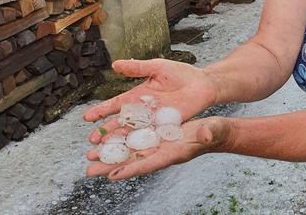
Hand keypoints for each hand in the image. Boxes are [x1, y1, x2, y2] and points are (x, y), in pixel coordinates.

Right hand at [84, 59, 219, 143]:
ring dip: (119, 143)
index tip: (86, 118)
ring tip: (105, 152)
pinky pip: (151, 138)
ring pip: (132, 134)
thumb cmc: (181, 73)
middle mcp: (142, 111)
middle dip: (106, 133)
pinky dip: (140, 146)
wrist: (203, 84)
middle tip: (91, 143)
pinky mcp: (166, 128)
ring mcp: (153, 121)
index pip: (115, 105)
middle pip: (120, 124)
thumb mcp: (157, 67)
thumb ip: (137, 68)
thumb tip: (115, 64)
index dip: (101, 111)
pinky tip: (130, 154)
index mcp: (136, 96)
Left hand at [86, 117, 231, 180]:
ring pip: (131, 152)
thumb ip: (209, 133)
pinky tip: (108, 139)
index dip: (132, 169)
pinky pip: (137, 140)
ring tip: (91, 155)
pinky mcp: (158, 137)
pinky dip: (122, 141)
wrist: (214, 131)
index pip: (151, 164)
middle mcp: (163, 152)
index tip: (112, 175)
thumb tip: (205, 134)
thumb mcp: (214, 131)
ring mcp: (159, 145)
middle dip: (112, 166)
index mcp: (175, 154)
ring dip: (112, 154)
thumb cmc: (216, 132)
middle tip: (89, 170)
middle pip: (134, 162)